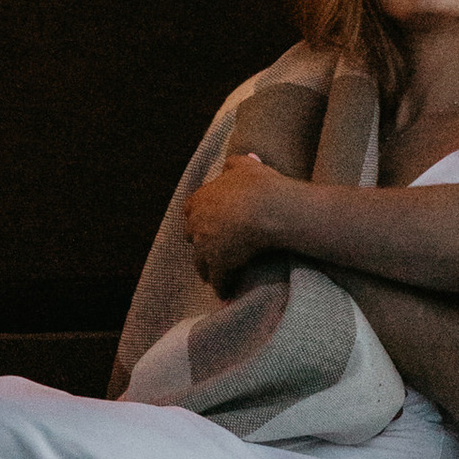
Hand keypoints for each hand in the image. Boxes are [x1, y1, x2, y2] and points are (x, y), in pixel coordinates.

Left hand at [184, 153, 289, 286]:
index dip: (198, 216)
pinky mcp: (219, 264)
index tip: (207, 222)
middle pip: (192, 237)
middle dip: (200, 243)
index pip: (189, 209)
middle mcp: (197, 223)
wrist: (269, 209)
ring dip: (208, 269)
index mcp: (200, 199)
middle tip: (211, 249)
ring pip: (201, 263)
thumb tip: (228, 164)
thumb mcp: (245, 165)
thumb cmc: (259, 185)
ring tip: (215, 277)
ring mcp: (206, 246)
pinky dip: (223, 288)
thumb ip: (233, 163)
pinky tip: (227, 295)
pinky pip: (219, 280)